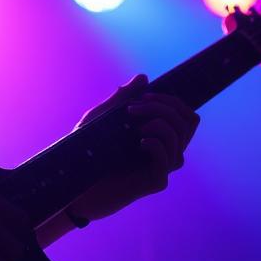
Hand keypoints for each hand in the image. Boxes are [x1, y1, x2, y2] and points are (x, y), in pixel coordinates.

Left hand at [68, 74, 199, 221]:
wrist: (73, 181)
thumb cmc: (86, 151)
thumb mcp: (101, 118)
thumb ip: (122, 99)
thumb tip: (144, 78)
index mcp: (157, 135)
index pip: (185, 116)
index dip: (171, 101)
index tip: (143, 96)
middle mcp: (164, 150)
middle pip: (187, 123)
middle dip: (164, 107)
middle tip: (133, 108)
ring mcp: (161, 167)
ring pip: (180, 139)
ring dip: (160, 124)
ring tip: (134, 126)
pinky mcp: (155, 182)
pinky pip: (169, 160)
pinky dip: (157, 145)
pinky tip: (140, 142)